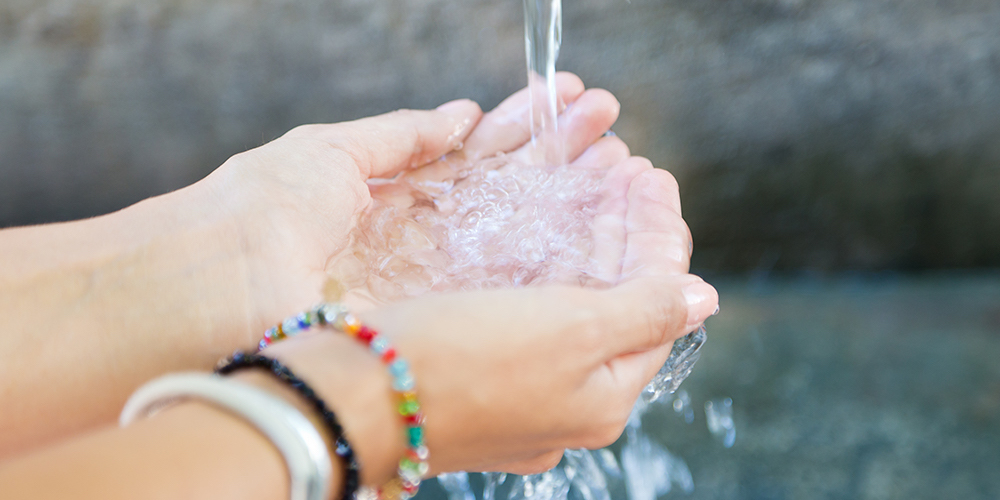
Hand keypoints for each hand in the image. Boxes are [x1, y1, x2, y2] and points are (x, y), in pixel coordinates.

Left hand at [199, 72, 625, 332]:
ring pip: (523, 233)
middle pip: (511, 190)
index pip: (481, 152)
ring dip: (572, 196)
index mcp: (402, 191)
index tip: (569, 96)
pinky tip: (598, 218)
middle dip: (562, 153)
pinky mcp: (445, 314)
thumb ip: (403, 136)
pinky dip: (560, 252)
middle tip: (610, 122)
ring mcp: (440, 277)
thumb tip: (461, 116)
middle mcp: (429, 237)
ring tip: (622, 161)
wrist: (221, 285)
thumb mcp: (334, 150)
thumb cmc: (263, 207)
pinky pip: (512, 281)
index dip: (527, 124)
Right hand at [264, 164, 717, 480]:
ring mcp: (520, 393)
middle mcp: (567, 403)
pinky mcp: (477, 376)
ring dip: (586, 241)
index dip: (660, 235)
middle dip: (624, 232)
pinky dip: (542, 266)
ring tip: (593, 183)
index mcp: (603, 397)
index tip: (653, 176)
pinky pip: (528, 314)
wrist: (347, 399)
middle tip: (628, 170)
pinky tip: (538, 230)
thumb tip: (702, 297)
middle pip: (615, 303)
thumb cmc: (457, 362)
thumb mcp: (570, 332)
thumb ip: (643, 310)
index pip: (657, 304)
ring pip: (570, 305)